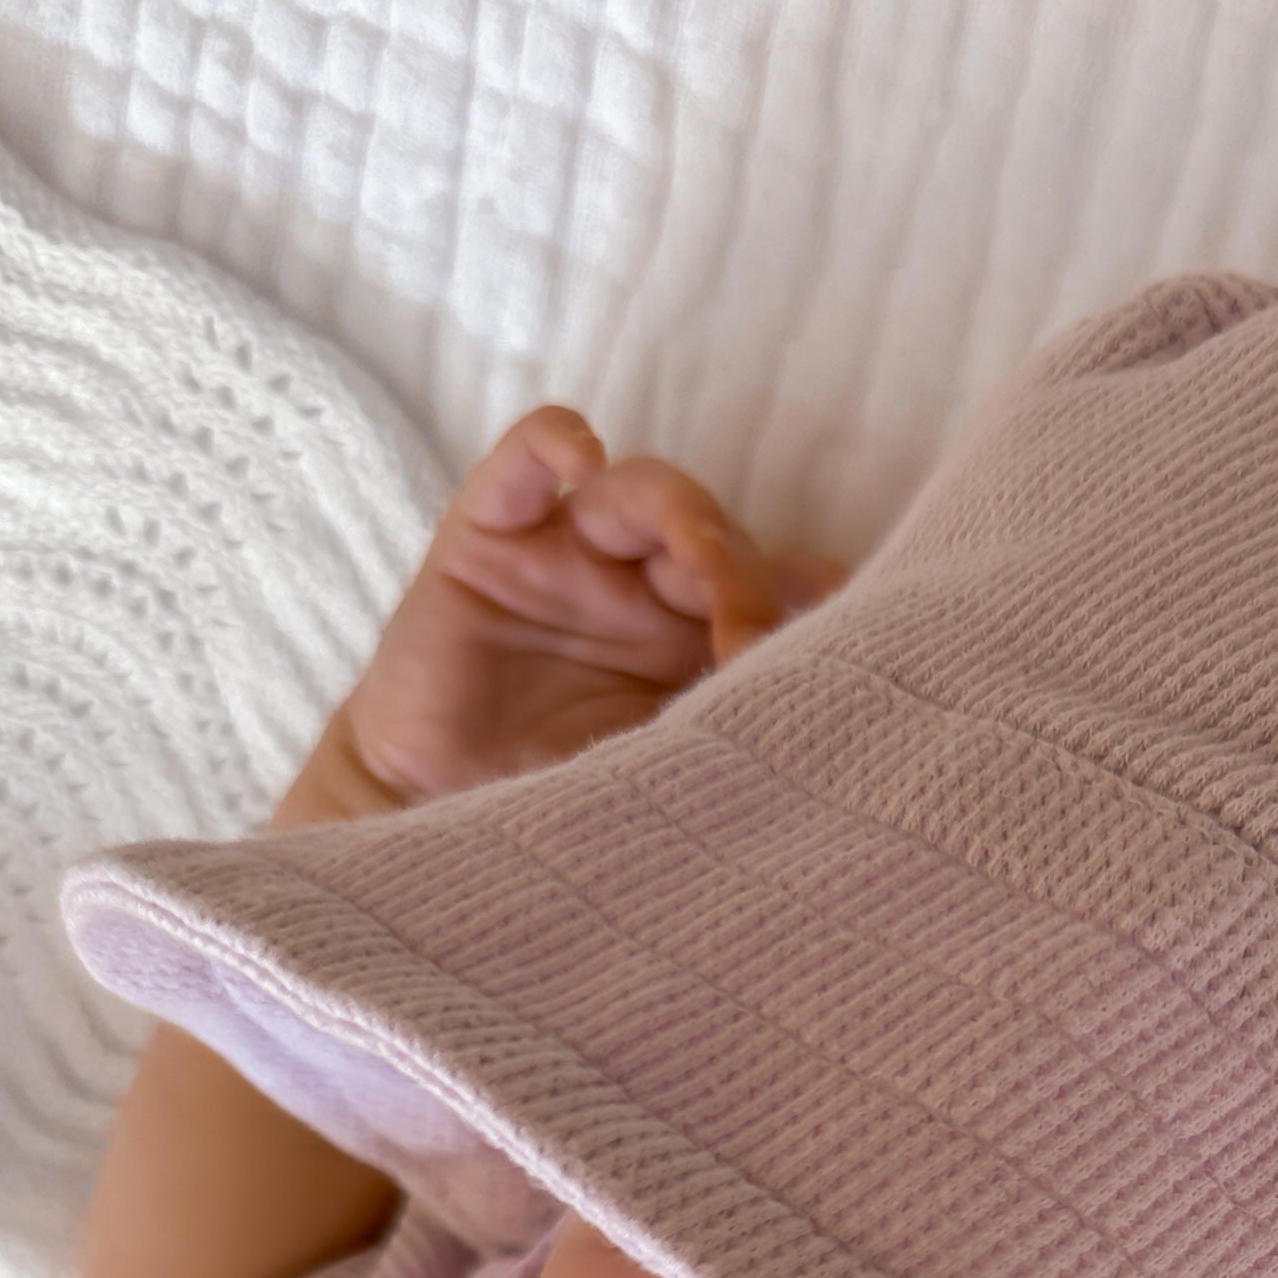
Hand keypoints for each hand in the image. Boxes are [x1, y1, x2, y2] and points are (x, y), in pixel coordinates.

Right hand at [297, 409, 833, 819]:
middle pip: (717, 540)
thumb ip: (740, 734)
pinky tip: (582, 456)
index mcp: (699, 652)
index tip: (831, 658)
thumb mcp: (667, 784)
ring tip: (699, 571)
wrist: (433, 835)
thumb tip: (845, 718)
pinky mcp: (487, 541)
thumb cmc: (553, 821)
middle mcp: (642, 596)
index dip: (806, 608)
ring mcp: (568, 561)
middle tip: (748, 641)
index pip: (775, 593)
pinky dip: (556, 442)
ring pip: (645, 493)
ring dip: (684, 518)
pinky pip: (527, 462)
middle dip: (746, 580)